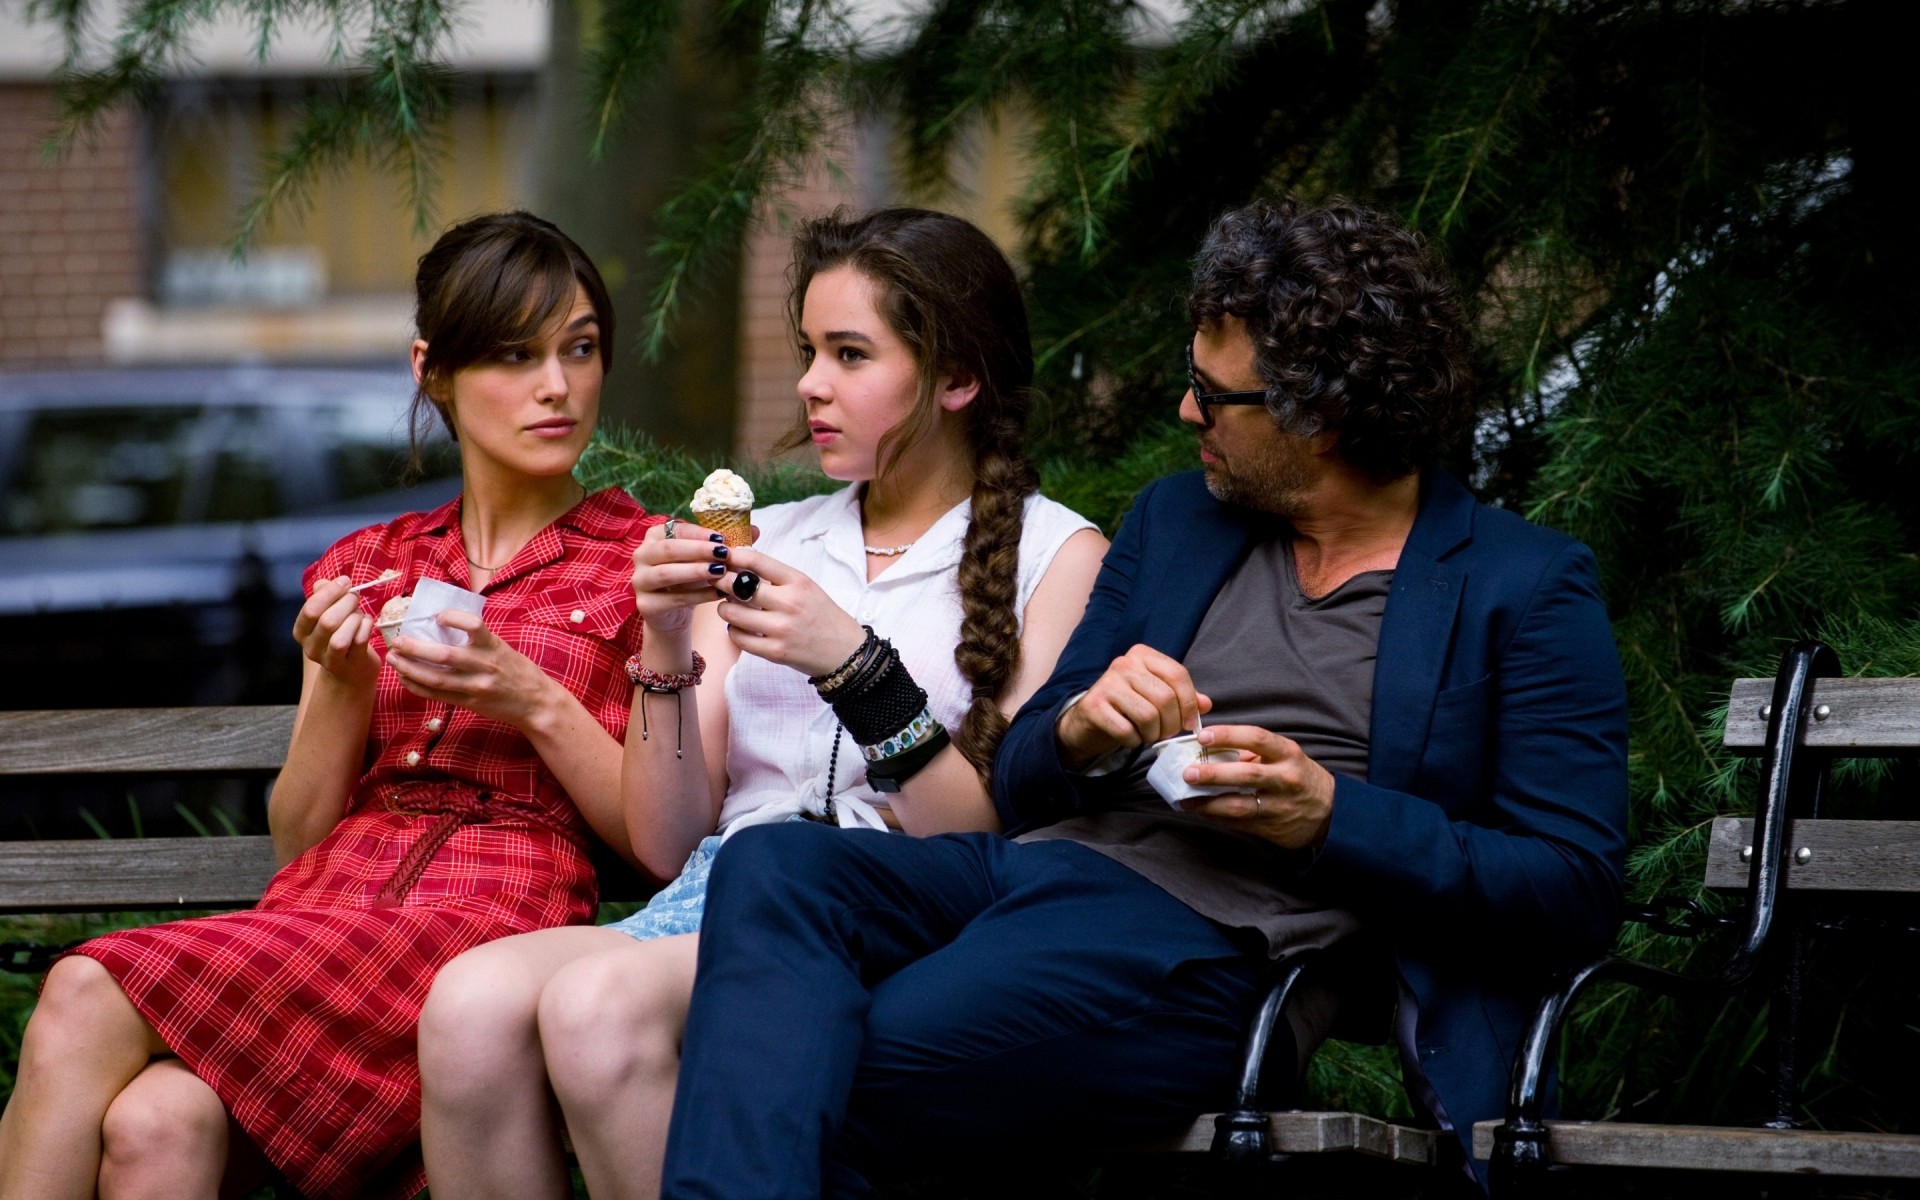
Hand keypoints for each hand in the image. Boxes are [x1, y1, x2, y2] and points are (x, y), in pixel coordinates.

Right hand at [293, 576, 378, 688]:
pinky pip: (360, 642)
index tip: (345, 582)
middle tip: (355, 597)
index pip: (310, 610)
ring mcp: (331, 660)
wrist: (349, 671)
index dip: (330, 592)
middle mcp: (312, 648)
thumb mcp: (326, 613)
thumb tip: (324, 583)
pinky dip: (366, 626)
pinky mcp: (352, 664)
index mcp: (301, 631)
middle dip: (346, 603)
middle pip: (327, 622)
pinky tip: (367, 621)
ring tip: (359, 613)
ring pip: (341, 638)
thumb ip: (322, 595)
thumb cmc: (338, 633)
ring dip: (355, 618)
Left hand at [386, 610, 559, 728]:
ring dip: (410, 668)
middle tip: (398, 641)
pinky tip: (406, 678)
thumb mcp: (502, 648)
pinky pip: (438, 695)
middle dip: (415, 647)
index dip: (452, 618)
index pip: (472, 625)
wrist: (534, 702)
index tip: (437, 616)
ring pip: (435, 678)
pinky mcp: (469, 703)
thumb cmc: (516, 670)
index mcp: (493, 646)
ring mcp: (476, 686)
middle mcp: (485, 666)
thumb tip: (441, 626)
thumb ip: (477, 641)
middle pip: (444, 655)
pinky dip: (418, 686)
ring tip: (394, 659)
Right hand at [630, 522, 734, 640]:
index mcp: (654, 536)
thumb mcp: (707, 558)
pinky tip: (718, 593)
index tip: (723, 538)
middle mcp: (641, 555)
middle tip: (724, 554)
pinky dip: (698, 595)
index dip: (699, 533)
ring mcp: (639, 581)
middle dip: (698, 550)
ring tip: (721, 572)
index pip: (676, 528)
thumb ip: (727, 543)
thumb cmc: (691, 578)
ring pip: (667, 573)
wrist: (673, 613)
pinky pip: (674, 598)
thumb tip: (756, 530)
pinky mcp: (645, 604)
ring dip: (696, 571)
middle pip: (668, 549)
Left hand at [710, 548, 865, 677]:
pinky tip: (741, 628)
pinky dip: (734, 631)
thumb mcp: (806, 587)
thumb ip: (776, 576)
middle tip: (721, 584)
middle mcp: (790, 603)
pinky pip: (738, 638)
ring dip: (726, 608)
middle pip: (737, 586)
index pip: (757, 561)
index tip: (725, 558)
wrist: (844, 651)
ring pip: (732, 613)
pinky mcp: (775, 652)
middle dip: (722, 582)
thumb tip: (739, 563)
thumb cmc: (821, 615)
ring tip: (731, 608)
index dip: (733, 556)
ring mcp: (781, 629)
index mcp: (798, 582)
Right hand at [1054, 644, 1210, 768]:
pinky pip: (1126, 731)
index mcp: (1142, 655)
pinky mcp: (1094, 706)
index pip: (1178, 674)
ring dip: (1153, 734)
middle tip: (1166, 733)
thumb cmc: (1128, 706)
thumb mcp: (1156, 695)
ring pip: (1148, 716)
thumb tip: (1205, 704)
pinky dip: (1134, 741)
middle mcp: (1124, 664)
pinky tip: (1130, 738)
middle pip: (1165, 698)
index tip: (1189, 722)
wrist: (1088, 720)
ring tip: (1148, 735)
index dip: (1189, 703)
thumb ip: (1182, 697)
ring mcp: (1106, 684)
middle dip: (1171, 724)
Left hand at [1175, 724, 1334, 849]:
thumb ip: (1251, 752)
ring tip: (1186, 798)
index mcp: (1287, 753)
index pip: (1256, 738)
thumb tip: (1209, 749)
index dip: (1228, 735)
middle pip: (1245, 775)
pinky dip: (1216, 817)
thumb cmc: (1298, 776)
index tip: (1203, 736)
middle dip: (1213, 774)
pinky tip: (1201, 811)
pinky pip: (1238, 823)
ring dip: (1208, 803)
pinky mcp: (1271, 828)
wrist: (1330, 812)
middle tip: (1188, 772)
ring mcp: (1279, 806)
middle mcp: (1285, 779)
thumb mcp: (1284, 756)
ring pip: (1239, 805)